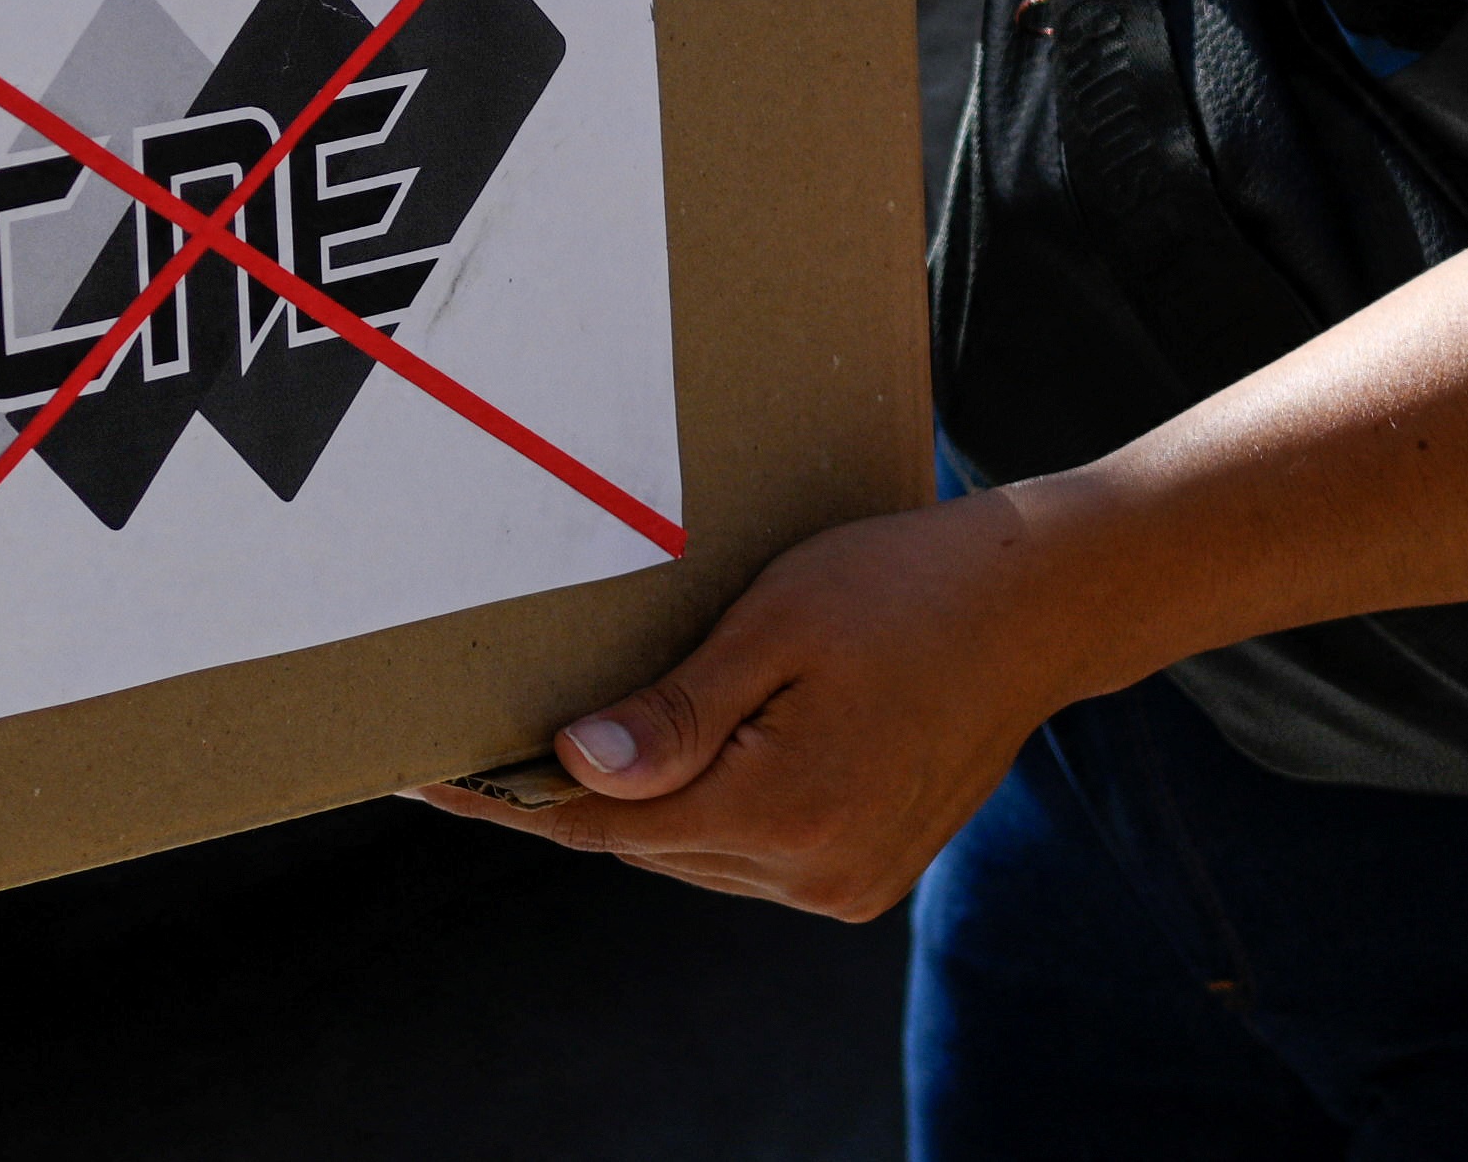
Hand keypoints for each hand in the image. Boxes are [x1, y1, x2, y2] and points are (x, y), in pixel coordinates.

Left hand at [409, 493, 1108, 921]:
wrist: (1040, 607)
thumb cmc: (907, 587)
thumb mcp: (776, 625)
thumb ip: (675, 711)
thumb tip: (575, 769)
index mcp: (785, 809)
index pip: (603, 820)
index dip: (508, 794)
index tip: (426, 770)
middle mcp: (815, 869)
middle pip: (643, 841)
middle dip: (565, 792)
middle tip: (477, 736)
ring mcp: (845, 880)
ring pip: (691, 850)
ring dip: (636, 802)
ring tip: (566, 739)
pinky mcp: (864, 872)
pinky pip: (744, 851)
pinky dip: (700, 808)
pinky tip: (672, 754)